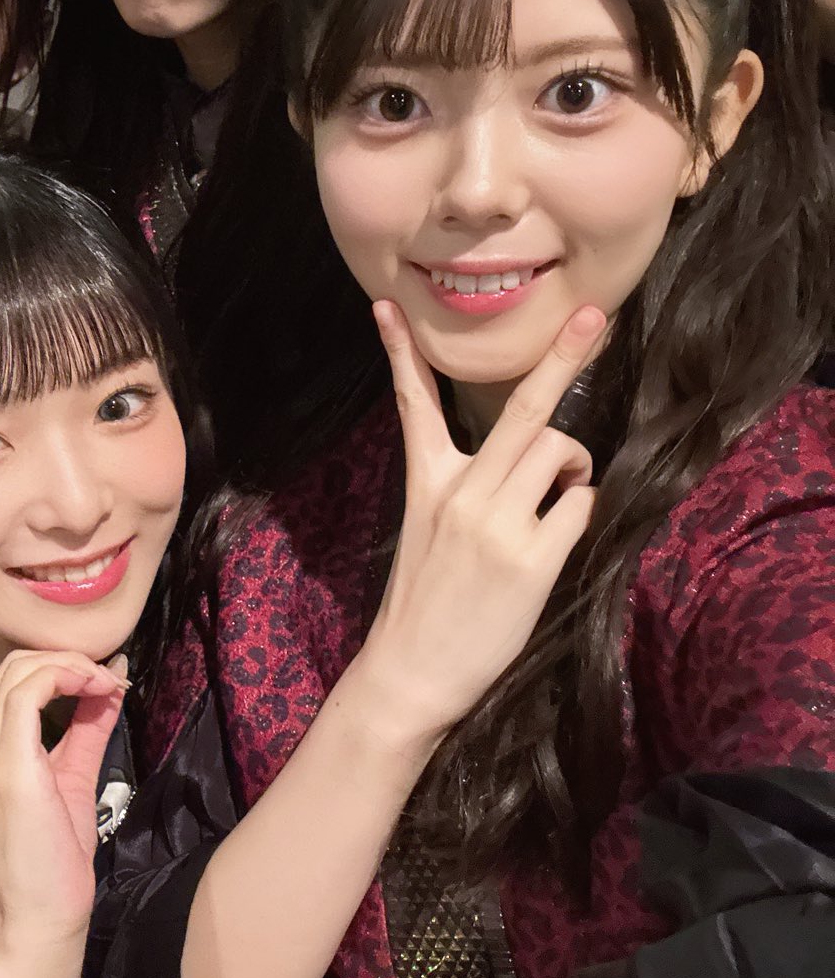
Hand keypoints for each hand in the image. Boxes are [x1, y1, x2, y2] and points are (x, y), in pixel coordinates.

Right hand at [0, 650, 127, 959]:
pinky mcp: (5, 767)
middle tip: (111, 680)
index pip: (10, 681)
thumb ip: (86, 729)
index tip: (106, 681)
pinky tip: (100, 691)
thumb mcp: (72, 779)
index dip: (61, 666)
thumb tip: (110, 683)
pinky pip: (27, 693)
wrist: (36, 922)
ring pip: (20, 672)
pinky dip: (68, 677)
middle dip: (69, 659)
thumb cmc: (52, 863)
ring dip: (73, 666)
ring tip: (110, 686)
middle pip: (13, 666)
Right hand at [351, 300, 605, 750]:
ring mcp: (497, 522)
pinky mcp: (530, 558)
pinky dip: (582, 508)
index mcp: (427, 481)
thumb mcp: (426, 530)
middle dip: (561, 358)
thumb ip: (466, 487)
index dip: (401, 351)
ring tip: (564, 492)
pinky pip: (580, 505)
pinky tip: (560, 535)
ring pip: (560, 451)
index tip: (387, 306)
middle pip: (521, 409)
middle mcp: (462, 491)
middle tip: (591, 316)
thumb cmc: (425, 605)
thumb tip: (536, 458)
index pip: (413, 403)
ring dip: (575, 464)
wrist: (410, 672)